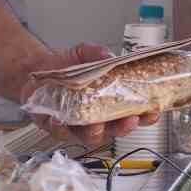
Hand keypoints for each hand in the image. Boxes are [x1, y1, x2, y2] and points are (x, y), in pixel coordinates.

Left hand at [20, 43, 159, 149]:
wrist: (36, 70)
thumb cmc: (64, 67)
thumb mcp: (83, 54)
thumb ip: (96, 53)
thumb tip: (108, 56)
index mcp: (108, 103)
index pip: (132, 113)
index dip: (145, 116)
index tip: (153, 112)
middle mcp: (96, 119)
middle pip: (115, 130)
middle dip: (124, 127)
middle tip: (130, 120)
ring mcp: (77, 126)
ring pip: (90, 137)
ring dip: (96, 131)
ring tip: (96, 123)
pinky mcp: (56, 127)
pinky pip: (61, 132)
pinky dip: (62, 127)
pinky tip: (61, 121)